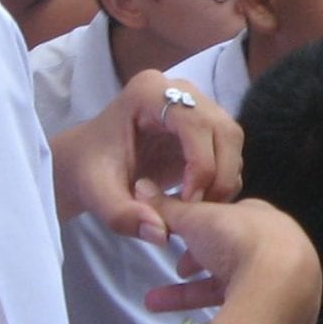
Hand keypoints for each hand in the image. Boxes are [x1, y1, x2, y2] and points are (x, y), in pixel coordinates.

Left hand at [55, 72, 242, 237]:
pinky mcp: (205, 124)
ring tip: (199, 208)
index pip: (195, 123)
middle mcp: (179, 89)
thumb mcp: (97, 195)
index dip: (201, 165)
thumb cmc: (91, 170)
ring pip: (232, 139)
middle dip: (219, 175)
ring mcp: (196, 104)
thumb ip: (124, 215)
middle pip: (224, 129)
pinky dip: (223, 179)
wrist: (90, 162)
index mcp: (149, 92)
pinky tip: (200, 199)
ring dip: (224, 178)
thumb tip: (161, 233)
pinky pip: (229, 149)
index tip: (187, 203)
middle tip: (199, 210)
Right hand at [140, 197, 320, 323]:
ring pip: (228, 296)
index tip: (177, 245)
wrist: (278, 288)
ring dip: (187, 302)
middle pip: (228, 264)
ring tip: (151, 308)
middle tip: (170, 277)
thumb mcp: (197, 218)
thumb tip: (141, 187)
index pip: (232, 228)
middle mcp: (278, 258)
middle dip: (191, 274)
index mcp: (268, 225)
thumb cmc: (239, 241)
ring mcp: (280, 293)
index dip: (201, 236)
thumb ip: (169, 208)